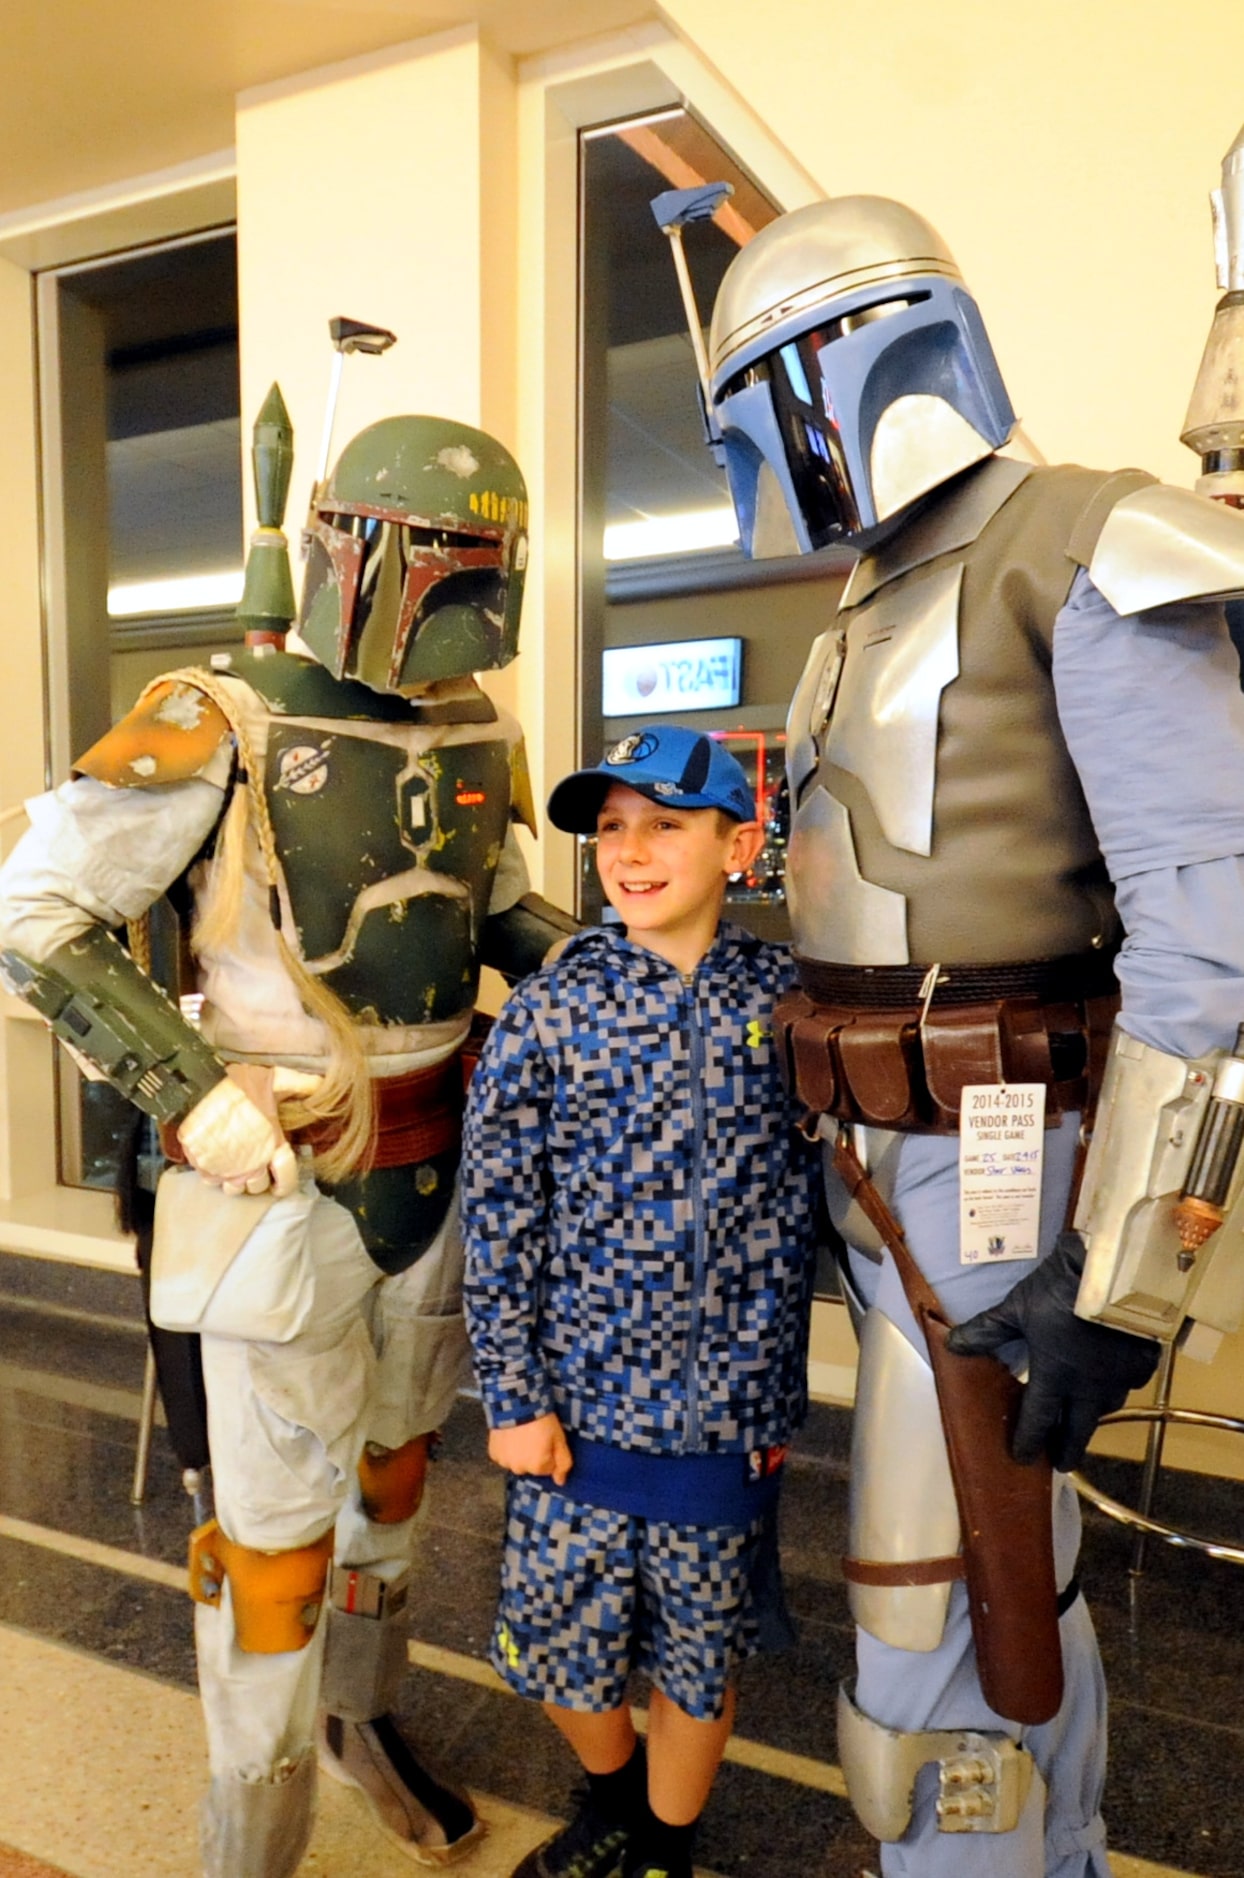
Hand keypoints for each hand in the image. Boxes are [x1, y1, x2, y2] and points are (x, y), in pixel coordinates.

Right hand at [177, 1064, 297, 1197]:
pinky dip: (215, 1175)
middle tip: (256, 1164)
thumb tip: (325, 1083)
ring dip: (237, 1180)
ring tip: (236, 1166)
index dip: (286, 1184)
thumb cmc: (240, 1085)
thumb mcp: (277, 1079)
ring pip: (234, 1189)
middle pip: (258, 1187)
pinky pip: (211, 1182)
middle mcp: (250, 1164)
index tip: (282, 1182)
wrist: (198, 1087)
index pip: (286, 1181)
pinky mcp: (202, 1166)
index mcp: (271, 1146)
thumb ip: (303, 1085)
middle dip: (260, 1178)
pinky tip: (217, 1160)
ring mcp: (224, 1168)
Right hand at [488, 1413, 572, 1484]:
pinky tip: (510, 1435)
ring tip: (521, 1434)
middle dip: (534, 1455)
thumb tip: (560, 1481)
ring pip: (516, 1462)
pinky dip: (506, 1449)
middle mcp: (519, 1469)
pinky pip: (503, 1456)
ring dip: (519, 1453)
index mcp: (537, 1467)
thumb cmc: (541, 1420)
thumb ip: (563, 1462)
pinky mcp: (493, 1453)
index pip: (548, 1468)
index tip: (547, 1439)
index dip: (550, 1453)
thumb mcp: (559, 1438)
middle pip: (531, 1467)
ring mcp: (504, 1462)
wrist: (516, 1404)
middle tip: (534, 1436)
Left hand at [945, 1230, 1159, 1469]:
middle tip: (1062, 1464)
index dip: (1028, 1440)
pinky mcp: (1144, 1362)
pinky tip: (1114, 1381)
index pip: (1038, 1420)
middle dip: (1068, 1449)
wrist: (1114, 1273)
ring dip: (1092, 1417)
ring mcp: (1120, 1377)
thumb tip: (953, 1345)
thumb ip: (988, 1330)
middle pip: (1078, 1429)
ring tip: (1085, 1420)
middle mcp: (1089, 1388)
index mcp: (1055, 1378)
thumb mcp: (1017, 1308)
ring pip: (1105, 1408)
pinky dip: (1117, 1387)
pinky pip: (1129, 1384)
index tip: (1022, 1457)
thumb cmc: (1059, 1292)